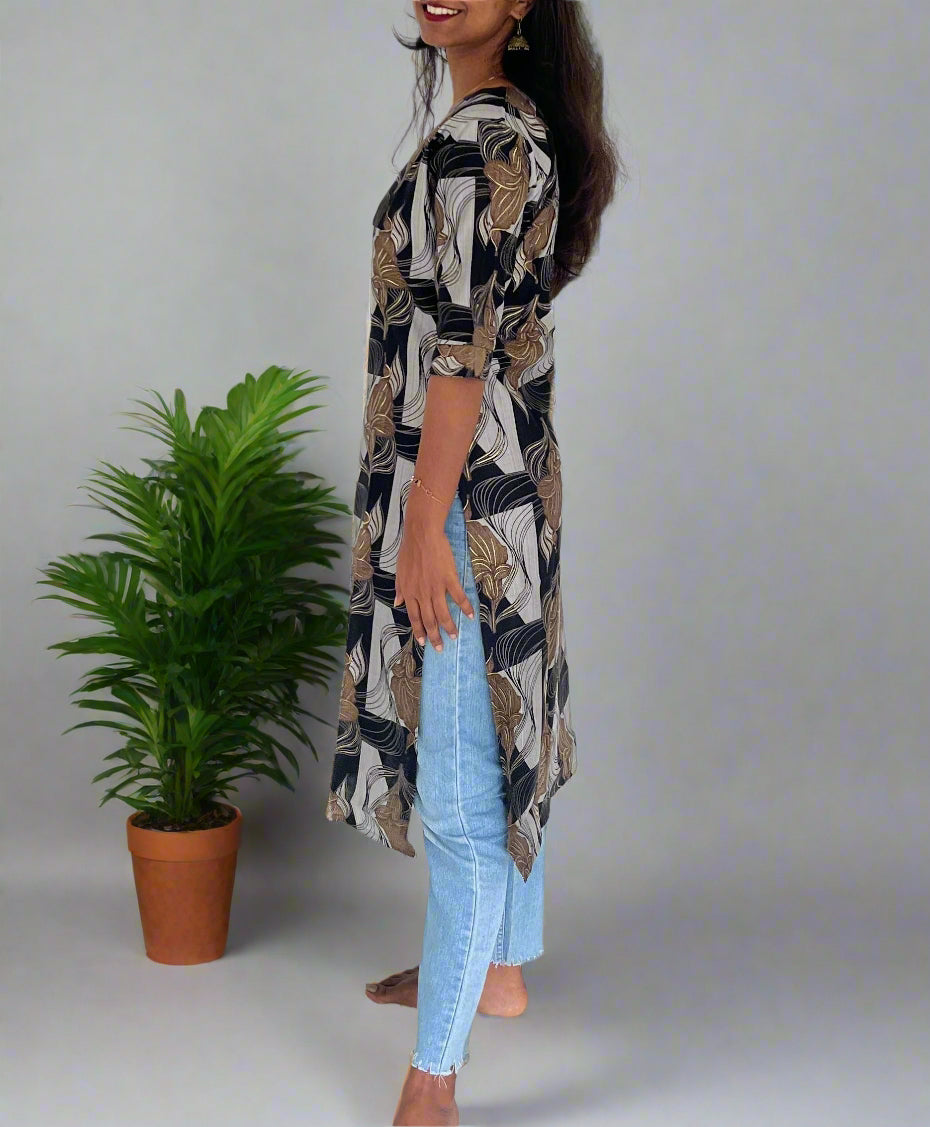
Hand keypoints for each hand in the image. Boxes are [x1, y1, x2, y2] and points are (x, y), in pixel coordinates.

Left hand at [394, 498, 474, 650]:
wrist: (422, 534)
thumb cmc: (410, 550)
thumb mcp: (400, 572)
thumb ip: (399, 589)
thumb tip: (397, 602)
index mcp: (409, 592)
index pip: (414, 617)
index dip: (419, 631)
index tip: (424, 642)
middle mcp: (421, 593)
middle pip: (429, 620)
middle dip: (435, 636)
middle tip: (440, 647)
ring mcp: (435, 587)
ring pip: (443, 613)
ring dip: (449, 627)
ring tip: (455, 636)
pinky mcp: (448, 579)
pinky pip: (458, 597)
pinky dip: (465, 607)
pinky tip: (471, 615)